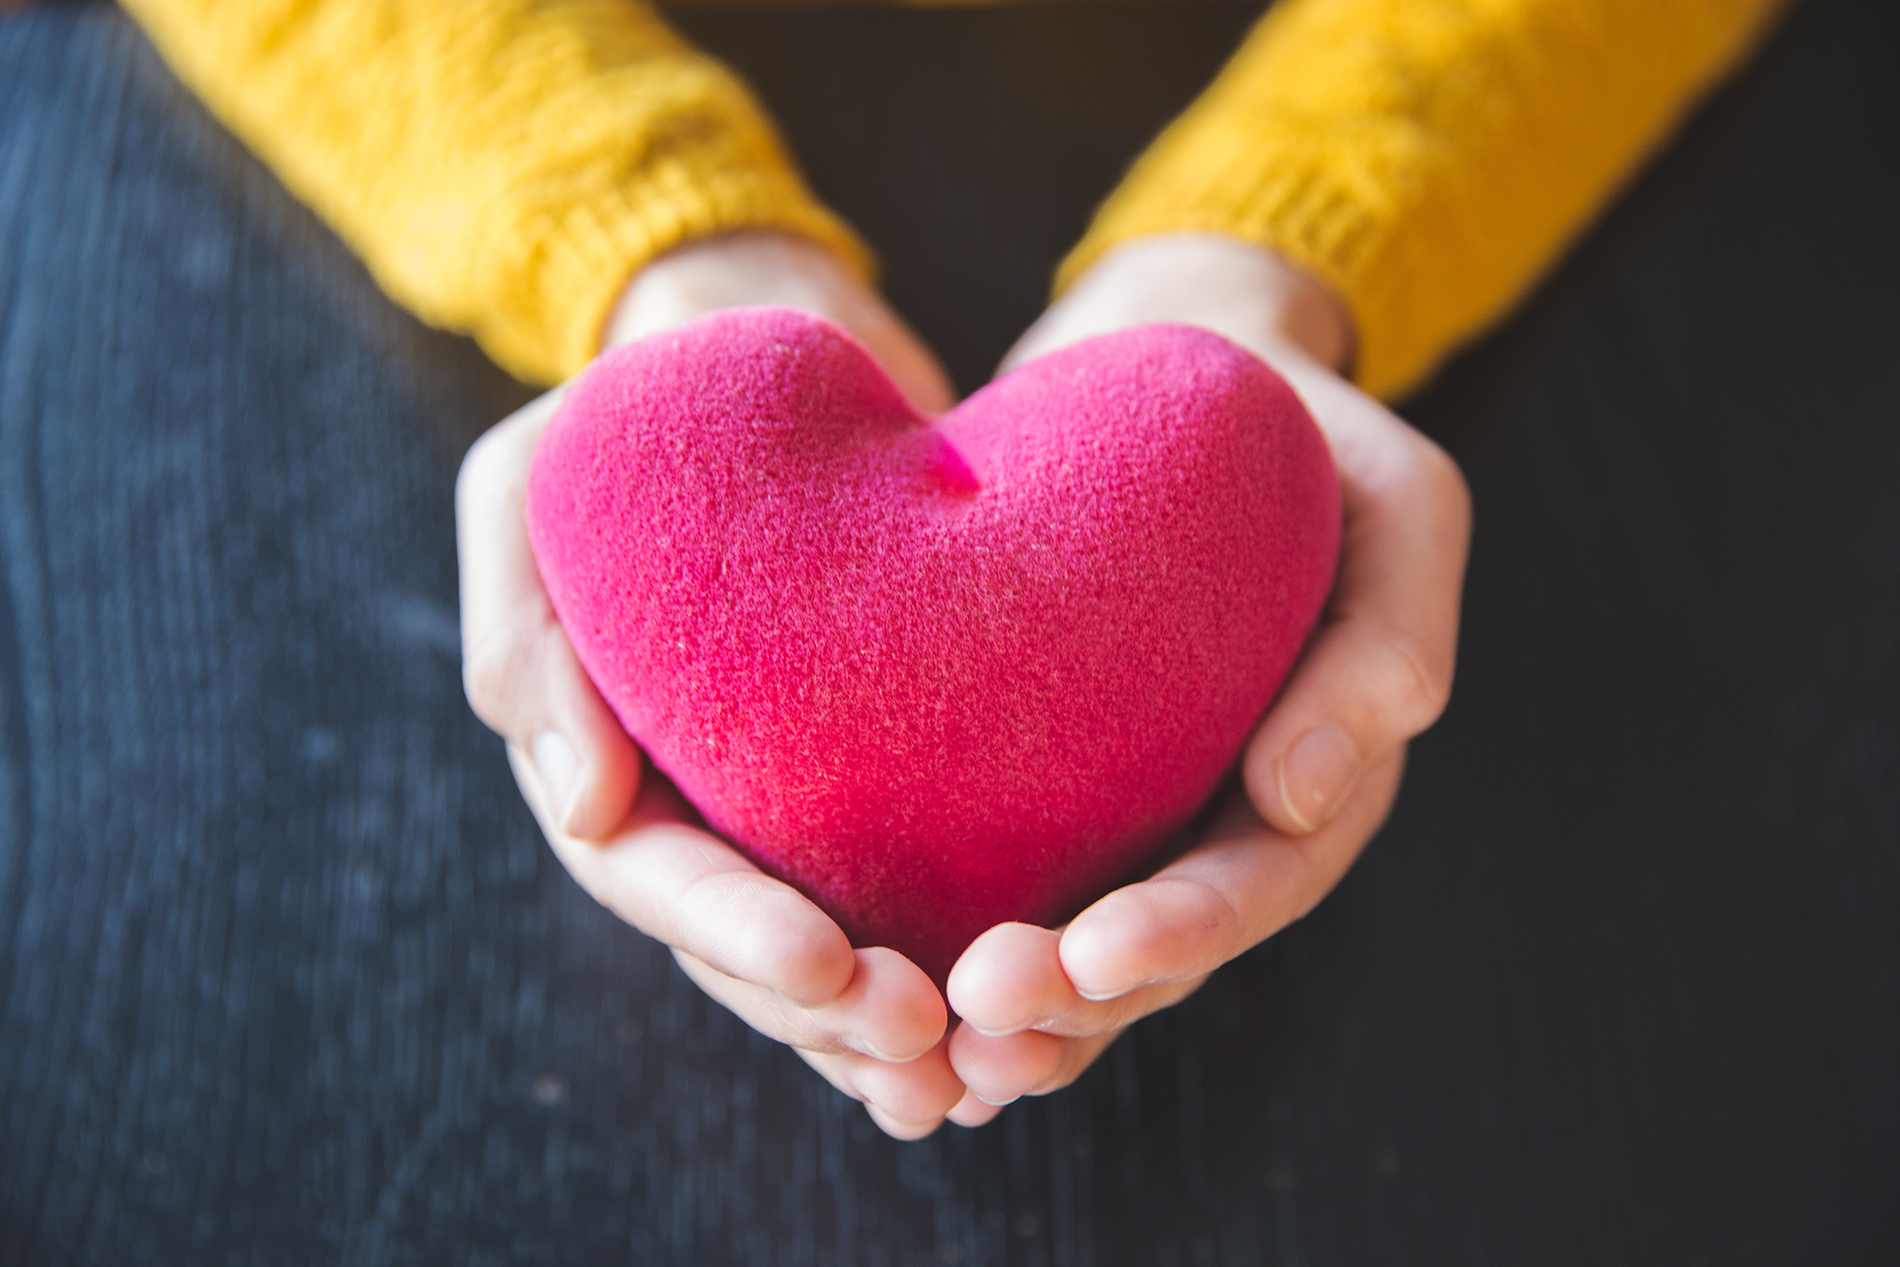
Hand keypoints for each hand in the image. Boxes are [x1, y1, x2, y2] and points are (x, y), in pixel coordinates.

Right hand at [457, 231, 967, 1139]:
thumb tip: (581, 814)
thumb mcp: (530, 486)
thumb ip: (526, 637)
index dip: (735, 936)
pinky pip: (910, 874)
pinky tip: (1026, 1011)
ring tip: (975, 1071)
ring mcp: (785, 785)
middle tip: (928, 1041)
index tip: (834, 966)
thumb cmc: (634, 405)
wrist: (767, 341)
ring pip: (830, 937)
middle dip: (830, 1005)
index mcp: (602, 754)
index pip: (653, 878)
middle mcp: (695, 793)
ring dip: (888, 1017)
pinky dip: (952, 947)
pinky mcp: (884, 759)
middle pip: (747, 941)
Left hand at [940, 234, 1470, 1119]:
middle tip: (981, 1006)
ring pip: (1087, 945)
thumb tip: (1332, 775)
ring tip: (935, 1040)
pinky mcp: (1053, 780)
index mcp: (1325, 763)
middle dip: (1081, 994)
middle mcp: (1231, 811)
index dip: (1189, 927)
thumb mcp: (1396, 494)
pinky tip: (899, 997)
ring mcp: (1143, 805)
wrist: (1177, 371)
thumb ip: (1397, 624)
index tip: (1096, 954)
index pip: (1266, 874)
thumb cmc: (1301, 429)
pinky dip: (964, 946)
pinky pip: (1016, 882)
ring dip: (1021, 1005)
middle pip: (1166, 941)